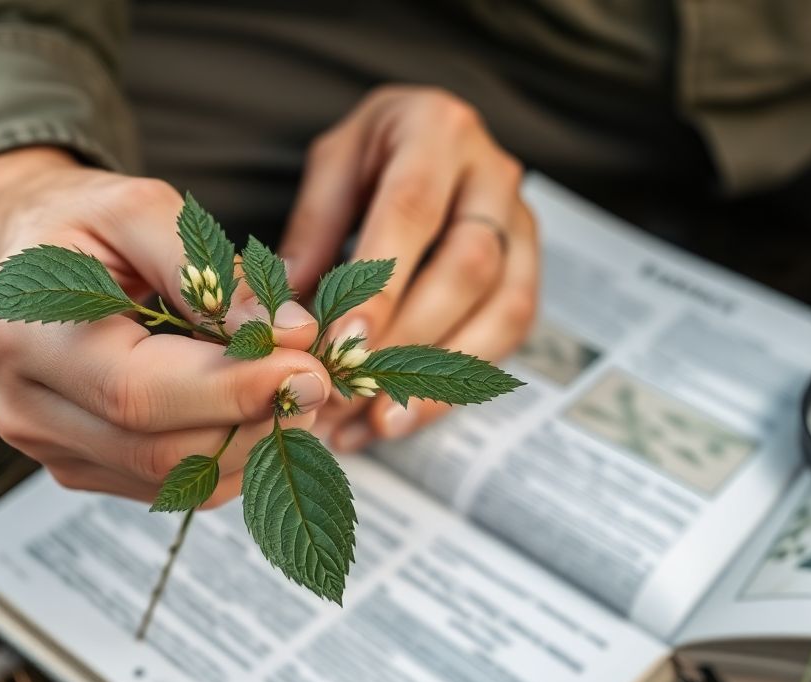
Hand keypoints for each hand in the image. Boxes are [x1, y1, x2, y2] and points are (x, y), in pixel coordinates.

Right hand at [0, 147, 329, 505]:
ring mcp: (50, 448)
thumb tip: (292, 335)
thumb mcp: (140, 210)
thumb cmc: (78, 222)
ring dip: (255, 445)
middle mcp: (24, 405)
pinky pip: (174, 485)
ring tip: (299, 391)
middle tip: (320, 381)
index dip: (233, 391)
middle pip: (159, 452)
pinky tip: (264, 412)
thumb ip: (214, 273)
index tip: (311, 369)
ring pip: (175, 480)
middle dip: (256, 422)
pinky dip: (234, 457)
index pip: (137, 392)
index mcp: (21, 332)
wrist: (22, 248)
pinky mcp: (83, 467)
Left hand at [277, 86, 537, 451]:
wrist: (436, 135)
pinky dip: (455, 387)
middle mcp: (495, 176)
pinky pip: (506, 339)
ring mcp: (523, 227)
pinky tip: (401, 420)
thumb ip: (312, 230)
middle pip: (469, 267)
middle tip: (350, 390)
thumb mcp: (331, 164)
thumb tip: (280, 313)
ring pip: (503, 310)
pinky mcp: (530, 273)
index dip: (381, 284)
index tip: (342, 343)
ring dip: (440, 376)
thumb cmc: (377, 152)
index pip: (413, 210)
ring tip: (376, 423)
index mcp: (438, 130)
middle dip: (408, 337)